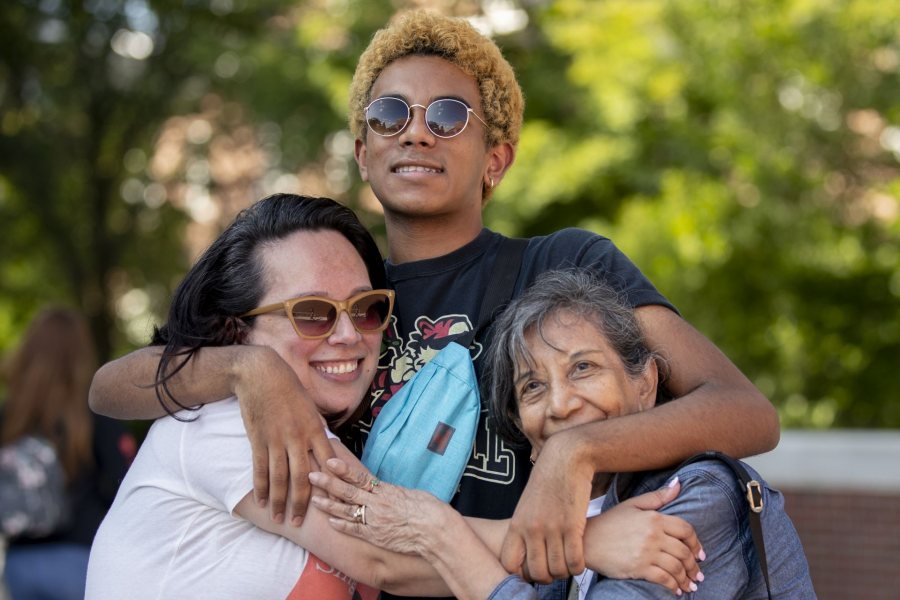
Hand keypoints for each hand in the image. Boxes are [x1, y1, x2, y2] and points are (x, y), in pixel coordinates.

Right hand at [234, 346, 335, 524]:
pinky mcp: (258, 439)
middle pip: (302, 478)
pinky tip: (260, 500)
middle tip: (300, 523)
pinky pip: (260, 468)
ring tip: (279, 518)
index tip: (335, 503)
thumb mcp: (311, 407)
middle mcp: (298, 437)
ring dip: (279, 501)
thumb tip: (327, 449)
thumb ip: (317, 430)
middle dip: (302, 503)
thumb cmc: (290, 389)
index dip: (332, 485)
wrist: (261, 374)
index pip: (328, 463)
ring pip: (279, 478)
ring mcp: (277, 439)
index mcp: (315, 429)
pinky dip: (260, 487)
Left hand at [309, 458, 446, 554]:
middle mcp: (377, 505)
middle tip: (311, 475)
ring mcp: (375, 522)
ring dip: (329, 504)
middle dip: (328, 483)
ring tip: (314, 499)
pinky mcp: (376, 537)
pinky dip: (342, 525)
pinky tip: (330, 521)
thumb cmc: (430, 510)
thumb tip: (386, 490)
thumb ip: (395, 492)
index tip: (329, 461)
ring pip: (347, 511)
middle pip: (347, 492)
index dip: (343, 469)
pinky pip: (355, 530)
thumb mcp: (411, 494)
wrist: (436, 532)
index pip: (359, 477)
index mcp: (386, 491)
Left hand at [501, 433, 593, 581]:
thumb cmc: (547, 481)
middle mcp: (531, 529)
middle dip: (547, 577)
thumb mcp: (527, 505)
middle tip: (554, 569)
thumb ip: (524, 529)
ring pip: (557, 570)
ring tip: (567, 563)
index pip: (509, 564)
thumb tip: (526, 556)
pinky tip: (579, 559)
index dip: (521, 574)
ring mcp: (552, 528)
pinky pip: (575, 561)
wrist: (567, 458)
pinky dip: (578, 566)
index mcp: (516, 524)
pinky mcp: (572, 525)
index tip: (532, 570)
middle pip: (536, 573)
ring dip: (564, 572)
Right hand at [585, 478, 704, 595]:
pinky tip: (676, 590)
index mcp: (654, 518)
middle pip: (684, 551)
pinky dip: (673, 586)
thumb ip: (658, 496)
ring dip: (686, 579)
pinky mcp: (639, 568)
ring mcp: (647, 552)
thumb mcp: (633, 504)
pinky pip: (664, 579)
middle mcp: (653, 535)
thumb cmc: (609, 523)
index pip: (686, 530)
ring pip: (677, 567)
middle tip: (697, 574)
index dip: (696, 543)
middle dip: (694, 566)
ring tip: (690, 585)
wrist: (586, 541)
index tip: (700, 553)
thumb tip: (678, 484)